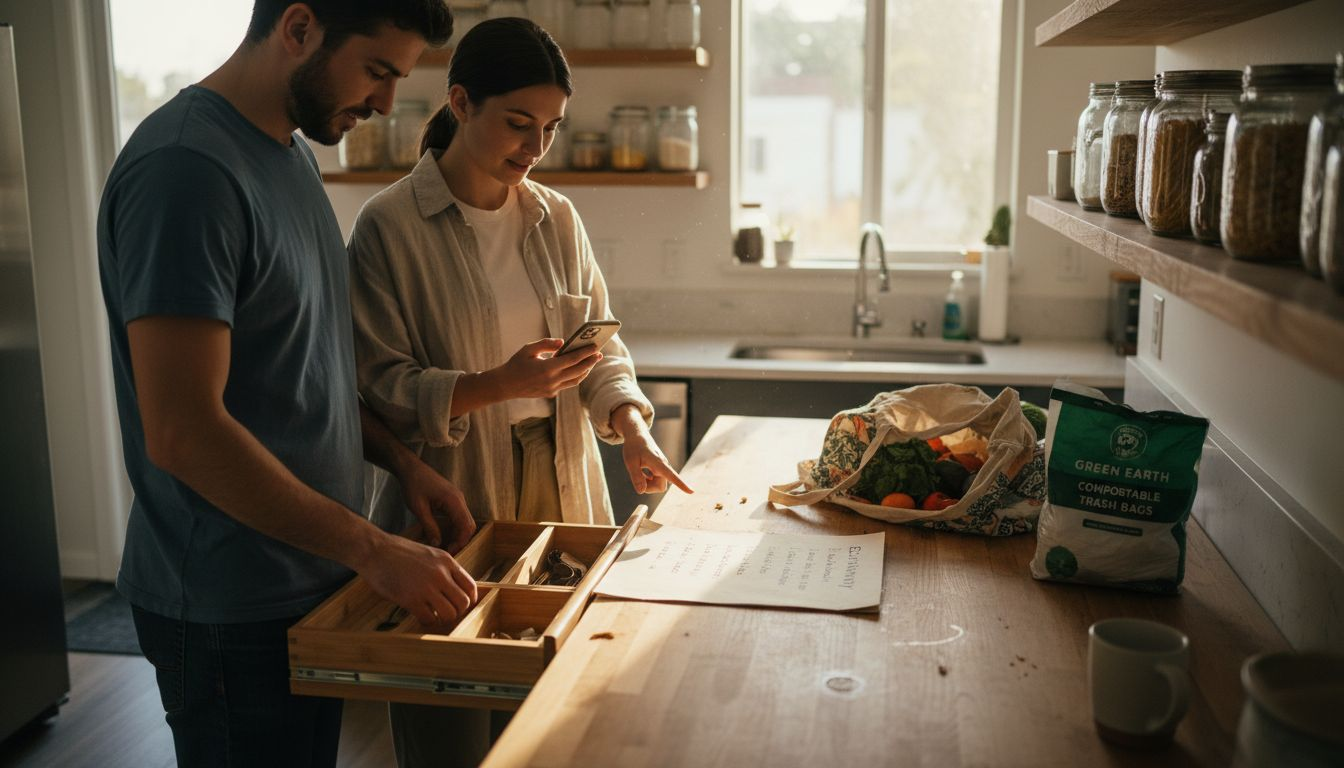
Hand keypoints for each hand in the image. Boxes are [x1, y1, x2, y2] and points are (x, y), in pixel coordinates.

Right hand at [357, 532, 477, 626]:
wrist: (375, 550)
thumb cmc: (398, 552)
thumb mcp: (429, 553)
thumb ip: (442, 569)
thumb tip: (453, 589)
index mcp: (446, 561)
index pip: (470, 586)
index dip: (469, 600)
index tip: (462, 605)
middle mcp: (440, 574)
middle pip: (463, 603)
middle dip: (457, 612)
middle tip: (446, 613)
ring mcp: (426, 587)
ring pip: (450, 613)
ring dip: (443, 619)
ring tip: (435, 617)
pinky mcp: (411, 599)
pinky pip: (429, 619)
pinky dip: (427, 622)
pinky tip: (421, 616)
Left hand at [397, 459, 475, 553]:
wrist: (411, 468)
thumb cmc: (413, 485)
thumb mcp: (418, 508)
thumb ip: (429, 527)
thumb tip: (437, 544)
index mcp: (453, 500)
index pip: (465, 526)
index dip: (460, 542)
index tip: (449, 552)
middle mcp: (459, 499)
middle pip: (469, 525)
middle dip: (461, 540)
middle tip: (448, 552)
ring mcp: (457, 499)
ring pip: (465, 521)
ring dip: (458, 535)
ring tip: (445, 546)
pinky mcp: (452, 500)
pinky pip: (459, 517)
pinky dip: (454, 528)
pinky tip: (444, 535)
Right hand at [497, 338, 601, 399]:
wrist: (505, 385)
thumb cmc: (516, 364)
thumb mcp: (528, 349)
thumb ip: (546, 343)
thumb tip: (563, 342)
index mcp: (547, 368)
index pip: (572, 359)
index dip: (585, 353)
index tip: (595, 346)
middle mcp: (552, 380)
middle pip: (578, 370)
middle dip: (590, 362)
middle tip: (599, 353)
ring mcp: (552, 389)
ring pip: (575, 380)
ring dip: (585, 371)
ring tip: (592, 361)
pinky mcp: (551, 394)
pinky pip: (567, 384)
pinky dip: (575, 376)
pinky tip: (579, 369)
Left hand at [621, 431, 693, 494]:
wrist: (637, 435)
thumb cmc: (633, 447)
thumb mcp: (630, 462)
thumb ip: (636, 477)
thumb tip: (641, 491)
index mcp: (659, 463)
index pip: (672, 476)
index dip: (681, 485)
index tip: (692, 491)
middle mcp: (664, 466)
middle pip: (661, 487)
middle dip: (649, 488)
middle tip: (637, 477)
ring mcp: (663, 467)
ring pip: (658, 484)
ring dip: (648, 484)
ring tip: (639, 472)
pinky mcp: (660, 468)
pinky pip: (657, 481)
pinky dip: (648, 481)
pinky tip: (642, 472)